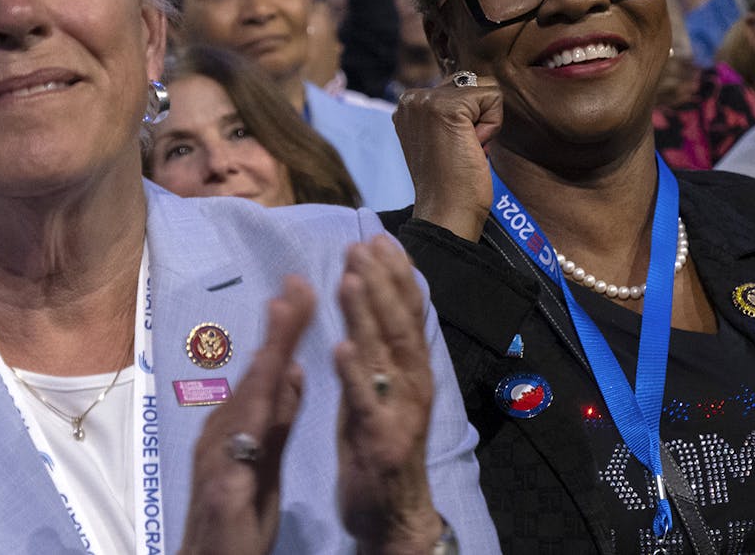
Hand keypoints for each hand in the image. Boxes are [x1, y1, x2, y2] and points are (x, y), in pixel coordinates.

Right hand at [179, 278, 315, 554]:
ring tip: (283, 319)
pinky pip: (238, 449)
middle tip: (298, 284)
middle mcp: (222, 432)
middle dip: (278, 329)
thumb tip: (293, 366)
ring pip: (245, 400)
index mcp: (241, 424)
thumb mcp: (268, 456)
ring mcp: (216, 458)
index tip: (306, 287)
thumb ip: (280, 414)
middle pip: (256, 373)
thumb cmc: (240, 514)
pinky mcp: (221, 490)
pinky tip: (265, 397)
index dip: (287, 328)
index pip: (269, 368)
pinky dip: (253, 419)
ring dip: (264, 358)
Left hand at [334, 236, 443, 554]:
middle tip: (362, 245)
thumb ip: (377, 349)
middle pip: (399, 324)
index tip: (381, 238)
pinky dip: (356, 373)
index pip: (408, 312)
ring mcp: (399, 412)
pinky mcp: (381, 441)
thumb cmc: (379, 447)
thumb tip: (371, 301)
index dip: (397, 274)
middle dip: (382, 281)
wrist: (393, 515)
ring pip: (386, 354)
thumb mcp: (380, 391)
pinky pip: (366, 402)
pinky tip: (341, 345)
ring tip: (352, 277)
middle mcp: (413, 383)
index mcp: (411, 370)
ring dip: (369, 313)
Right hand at [393, 72, 503, 241]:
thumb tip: (474, 87)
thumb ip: (447, 110)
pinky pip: (494, 98)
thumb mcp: (440, 136)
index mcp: (408, 104)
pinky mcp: (449, 106)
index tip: (451, 148)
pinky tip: (472, 147)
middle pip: (472, 83)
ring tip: (465, 148)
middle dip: (477, 117)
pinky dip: (492, 126)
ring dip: (485, 121)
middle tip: (460, 149)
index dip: (467, 119)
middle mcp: (412, 98)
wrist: (446, 210)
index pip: (459, 87)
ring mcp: (427, 100)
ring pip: (484, 88)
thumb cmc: (450, 181)